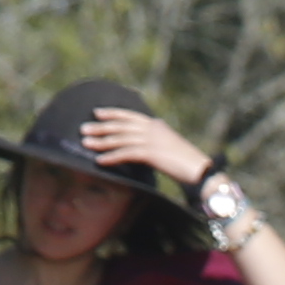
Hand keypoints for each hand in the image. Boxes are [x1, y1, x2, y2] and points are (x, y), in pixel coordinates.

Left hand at [71, 104, 213, 187]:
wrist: (201, 171)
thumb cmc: (187, 163)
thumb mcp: (170, 147)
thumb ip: (156, 142)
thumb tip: (143, 146)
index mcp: (156, 125)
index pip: (129, 116)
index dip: (112, 113)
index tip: (97, 113)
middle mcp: (152, 129)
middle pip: (121, 125)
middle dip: (101, 127)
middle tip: (83, 129)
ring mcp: (152, 140)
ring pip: (121, 138)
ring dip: (102, 141)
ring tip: (86, 144)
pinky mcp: (152, 153)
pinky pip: (126, 154)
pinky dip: (112, 157)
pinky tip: (100, 161)